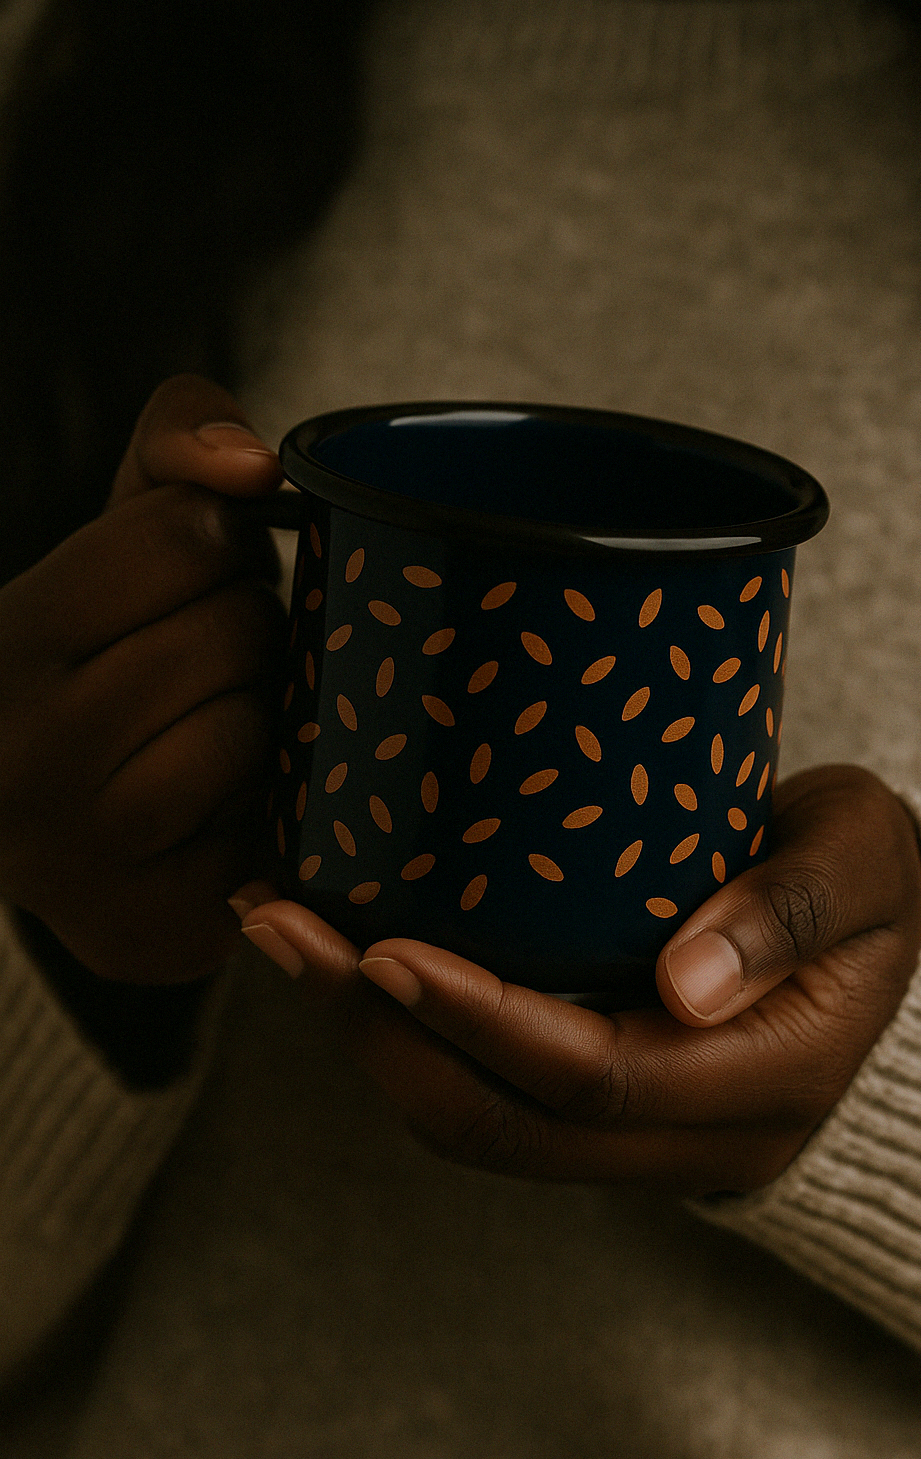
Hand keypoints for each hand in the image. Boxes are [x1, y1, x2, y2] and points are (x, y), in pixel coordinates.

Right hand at [0, 374, 286, 983]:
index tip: (192, 575)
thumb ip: (177, 446)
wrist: (33, 817)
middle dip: (248, 628)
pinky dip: (274, 806)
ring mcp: (82, 862)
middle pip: (234, 636)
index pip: (184, 536)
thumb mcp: (114, 532)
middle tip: (215, 654)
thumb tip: (252, 466)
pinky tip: (230, 799)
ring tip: (219, 720)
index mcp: (4, 645)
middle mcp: (22, 761)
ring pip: (258, 735)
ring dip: (268, 716)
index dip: (216, 545)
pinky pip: (277, 834)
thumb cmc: (99, 652)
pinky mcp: (154, 933)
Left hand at [235, 764, 920, 1192]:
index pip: (596, 1075)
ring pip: (473, 1125)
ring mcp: (637, 1140)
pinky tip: (343, 956)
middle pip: (501, 1120)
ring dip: (364, 1037)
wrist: (872, 942)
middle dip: (374, 1031)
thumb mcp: (860, 859)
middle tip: (277, 925)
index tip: (382, 947)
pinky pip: (479, 1099)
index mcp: (766, 1082)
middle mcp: (692, 1138)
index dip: (481, 1019)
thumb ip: (791, 911)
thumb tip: (686, 986)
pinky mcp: (593, 1115)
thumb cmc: (864, 878)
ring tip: (279, 931)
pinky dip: (399, 1036)